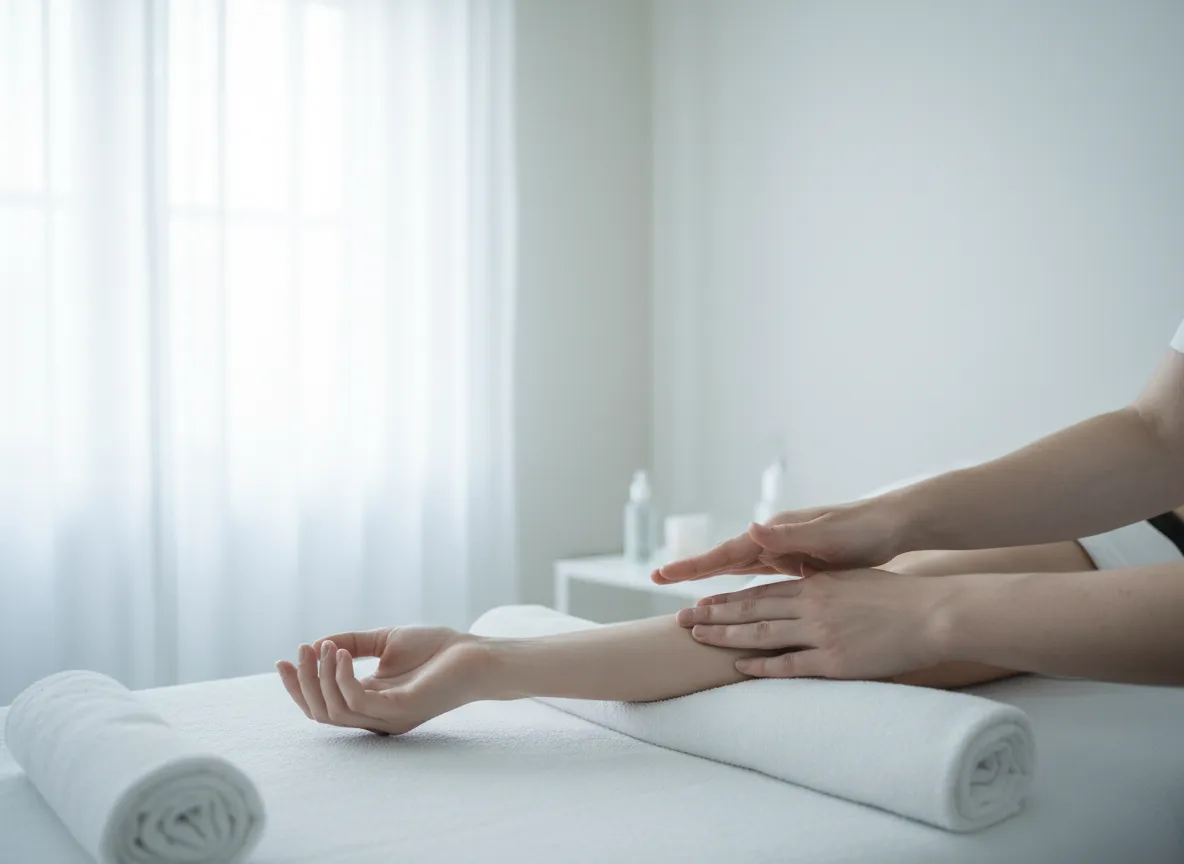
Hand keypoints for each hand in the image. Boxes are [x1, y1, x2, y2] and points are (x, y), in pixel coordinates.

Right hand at [276, 626, 491, 734]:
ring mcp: (387, 717)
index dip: (299, 686)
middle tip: (299, 651)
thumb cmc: (437, 648)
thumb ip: (352, 642)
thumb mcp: (386, 641)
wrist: (476, 653)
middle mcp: (376, 717)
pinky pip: (357, 702)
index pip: (323, 705)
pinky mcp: (400, 710)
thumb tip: (318, 643)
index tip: (283, 659)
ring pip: (334, 712)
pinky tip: (339, 653)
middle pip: (322, 714)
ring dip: (320, 677)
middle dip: (302, 684)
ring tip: (321, 647)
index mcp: (371, 703)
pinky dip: (341, 677)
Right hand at [651, 501, 904, 583]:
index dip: (693, 566)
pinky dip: (743, 593)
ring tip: (690, 601)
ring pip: (740, 573)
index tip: (662, 574)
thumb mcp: (826, 532)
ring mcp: (786, 554)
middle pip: (724, 562)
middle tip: (657, 580)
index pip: (725, 553)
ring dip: (714, 585)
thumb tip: (751, 528)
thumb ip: (788, 533)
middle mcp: (774, 542)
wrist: (892, 527)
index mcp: (775, 534)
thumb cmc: (861, 529)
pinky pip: (761, 583)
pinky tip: (736, 605)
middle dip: (692, 573)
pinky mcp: (799, 567)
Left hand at [674, 570, 952, 679]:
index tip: (704, 602)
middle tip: (682, 619)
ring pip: (762, 635)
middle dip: (714, 615)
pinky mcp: (835, 660)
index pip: (761, 592)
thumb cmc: (897, 598)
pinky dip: (761, 666)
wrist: (932, 613)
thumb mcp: (852, 581)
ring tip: (698, 637)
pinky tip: (738, 667)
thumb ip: (823, 586)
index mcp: (815, 585)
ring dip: (726, 637)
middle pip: (752, 611)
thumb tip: (804, 586)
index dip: (729, 599)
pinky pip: (790, 665)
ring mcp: (821, 633)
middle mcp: (812, 606)